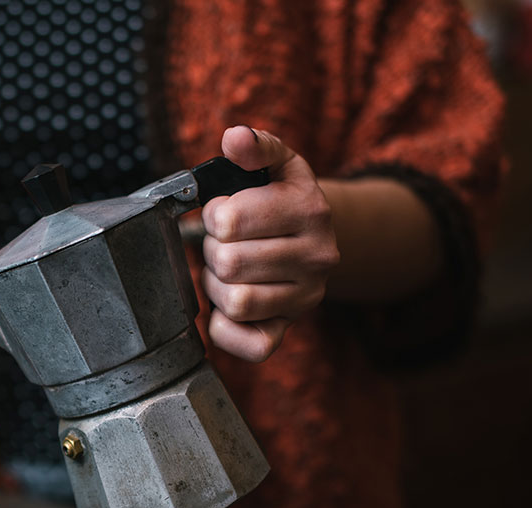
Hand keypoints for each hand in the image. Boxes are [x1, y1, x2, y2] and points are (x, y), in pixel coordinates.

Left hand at [200, 126, 339, 361]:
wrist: (314, 241)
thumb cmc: (282, 201)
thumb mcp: (276, 165)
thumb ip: (255, 146)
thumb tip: (234, 137)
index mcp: (311, 210)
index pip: (230, 219)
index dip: (214, 215)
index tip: (223, 214)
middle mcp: (317, 257)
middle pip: (229, 262)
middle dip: (213, 251)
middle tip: (222, 245)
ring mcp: (306, 298)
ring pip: (235, 301)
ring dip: (216, 285)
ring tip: (226, 271)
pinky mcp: (288, 330)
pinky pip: (249, 346)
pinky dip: (225, 329)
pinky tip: (226, 306)